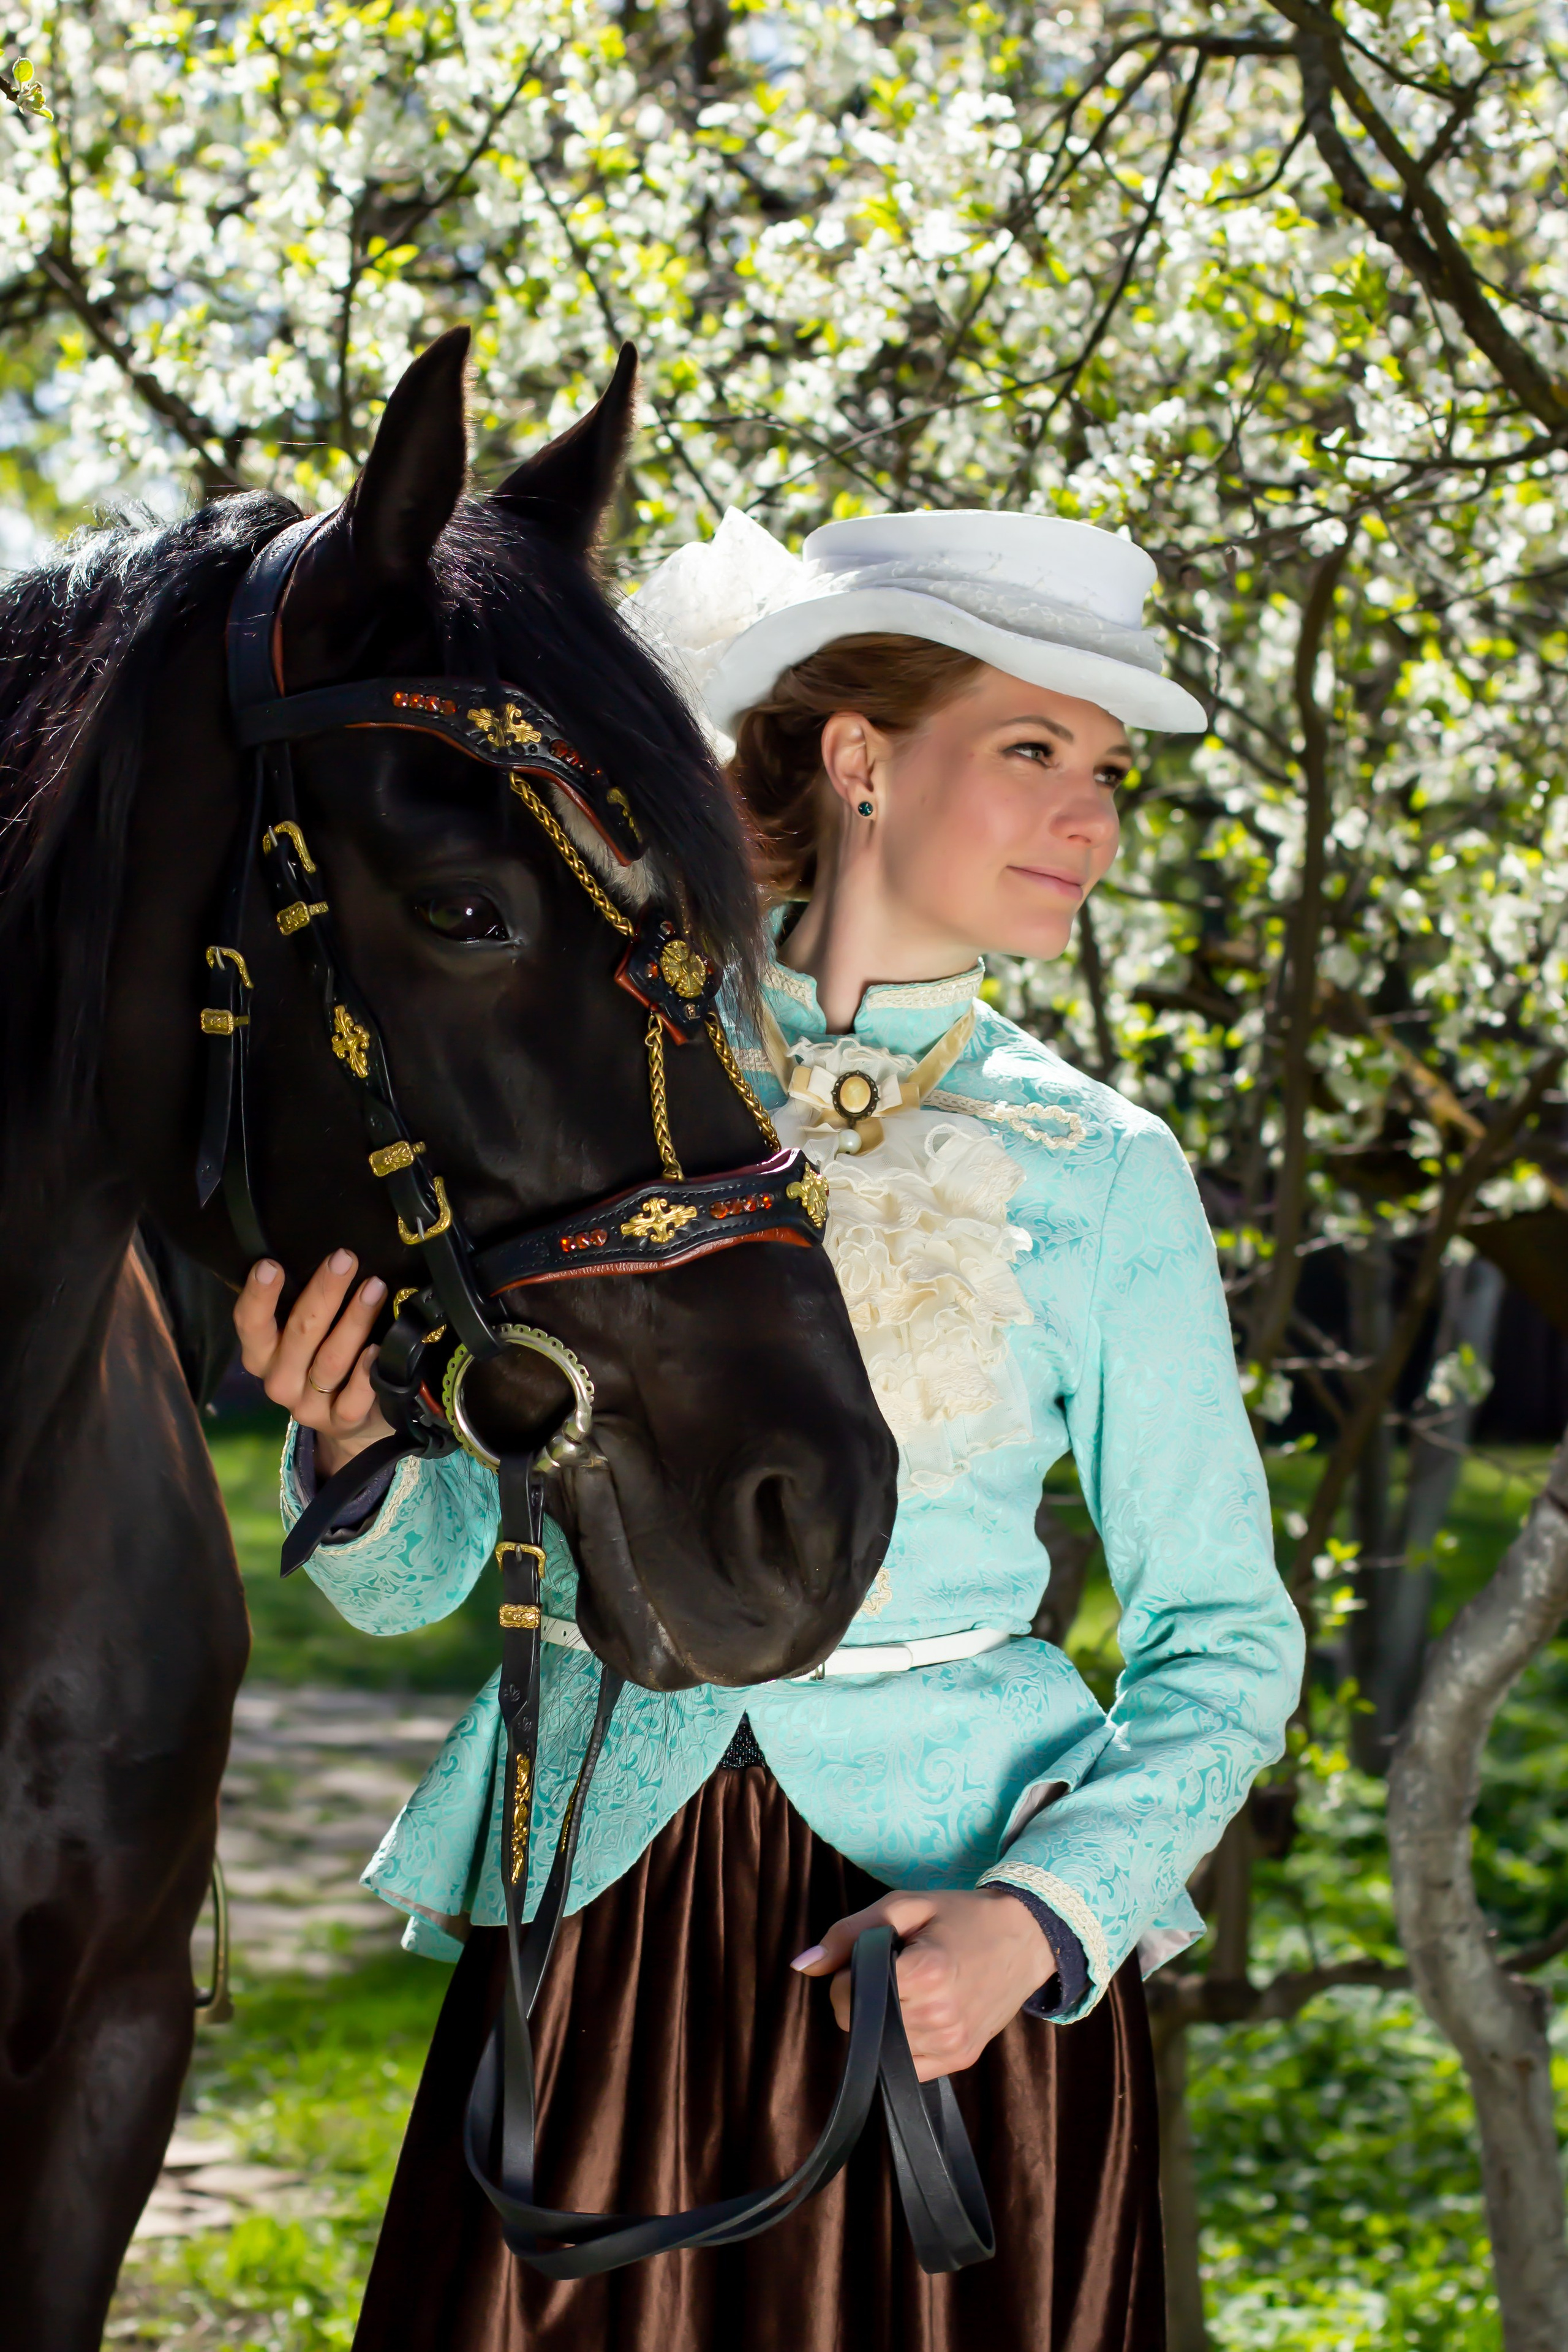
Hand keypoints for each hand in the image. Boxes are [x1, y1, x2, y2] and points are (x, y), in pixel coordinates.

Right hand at [235, 1250, 393, 1476]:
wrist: (351, 1420)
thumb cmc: (323, 1357)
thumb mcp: (304, 1334)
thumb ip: (303, 1305)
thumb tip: (325, 1256)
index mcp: (262, 1355)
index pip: (251, 1324)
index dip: (259, 1295)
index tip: (271, 1265)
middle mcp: (279, 1381)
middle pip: (299, 1333)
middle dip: (324, 1292)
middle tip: (345, 1258)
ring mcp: (308, 1406)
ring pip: (331, 1359)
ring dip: (354, 1320)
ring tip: (375, 1288)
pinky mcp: (340, 1422)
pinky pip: (353, 1397)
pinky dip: (365, 1372)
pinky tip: (377, 1348)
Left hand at [791, 1887, 1054, 2081]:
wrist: (1025, 1937)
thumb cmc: (960, 1916)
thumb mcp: (905, 1906)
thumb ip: (848, 1933)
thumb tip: (801, 1965)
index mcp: (927, 1973)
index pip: (849, 1997)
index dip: (848, 1974)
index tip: (874, 1955)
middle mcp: (941, 2016)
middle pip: (861, 2026)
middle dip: (865, 1997)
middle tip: (897, 1967)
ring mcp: (952, 2044)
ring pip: (880, 2048)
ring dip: (885, 2020)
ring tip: (915, 1986)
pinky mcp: (960, 2059)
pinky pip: (906, 2064)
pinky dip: (903, 2039)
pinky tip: (924, 2009)